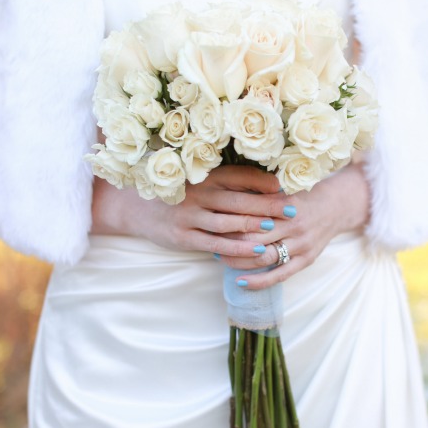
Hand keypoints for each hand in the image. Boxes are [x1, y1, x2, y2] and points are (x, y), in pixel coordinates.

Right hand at [91, 165, 294, 257]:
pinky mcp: (184, 237)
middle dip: (267, 206)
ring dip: (253, 227)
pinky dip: (236, 248)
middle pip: (238, 200)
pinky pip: (215, 244)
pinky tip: (255, 250)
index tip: (284, 188)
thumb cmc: (178, 194)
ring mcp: (190, 216)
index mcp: (204, 176)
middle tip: (292, 210)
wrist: (135, 208)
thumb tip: (266, 183)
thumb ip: (226, 182)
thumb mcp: (198, 182)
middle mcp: (198, 194)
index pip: (239, 176)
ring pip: (228, 223)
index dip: (262, 182)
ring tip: (276, 229)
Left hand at [218, 163, 369, 288]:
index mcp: (287, 204)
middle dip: (230, 240)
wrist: (337, 206)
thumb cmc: (303, 195)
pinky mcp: (306, 260)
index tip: (212, 219)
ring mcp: (302, 245)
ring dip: (239, 260)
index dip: (230, 219)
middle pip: (255, 237)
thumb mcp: (285, 188)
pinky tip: (240, 282)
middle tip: (210, 239)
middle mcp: (295, 225)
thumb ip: (261, 191)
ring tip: (220, 258)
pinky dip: (259, 281)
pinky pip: (280, 275)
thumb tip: (227, 189)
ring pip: (264, 257)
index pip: (252, 214)